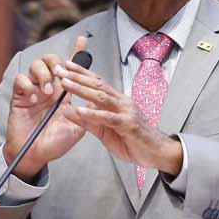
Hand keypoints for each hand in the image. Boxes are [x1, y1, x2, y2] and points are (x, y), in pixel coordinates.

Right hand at [3, 35, 89, 179]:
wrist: (36, 155)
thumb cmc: (55, 143)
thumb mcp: (77, 127)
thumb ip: (87, 111)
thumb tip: (100, 95)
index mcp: (63, 93)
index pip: (70, 69)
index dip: (77, 53)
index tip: (84, 40)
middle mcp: (48, 87)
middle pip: (50, 59)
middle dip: (56, 63)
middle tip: (59, 76)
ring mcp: (33, 90)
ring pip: (35, 65)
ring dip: (43, 75)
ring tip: (48, 92)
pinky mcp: (19, 96)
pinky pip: (21, 79)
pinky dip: (28, 86)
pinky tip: (34, 99)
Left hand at [53, 58, 183, 175]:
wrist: (158, 152)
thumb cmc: (136, 141)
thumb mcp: (106, 131)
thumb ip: (89, 121)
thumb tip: (70, 112)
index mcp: (117, 102)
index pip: (97, 82)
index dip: (81, 73)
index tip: (66, 66)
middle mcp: (122, 102)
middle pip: (97, 85)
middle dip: (76, 76)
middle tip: (60, 70)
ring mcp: (126, 112)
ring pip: (101, 96)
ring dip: (81, 89)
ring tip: (66, 84)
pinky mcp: (128, 125)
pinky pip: (108, 118)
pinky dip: (93, 114)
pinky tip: (80, 110)